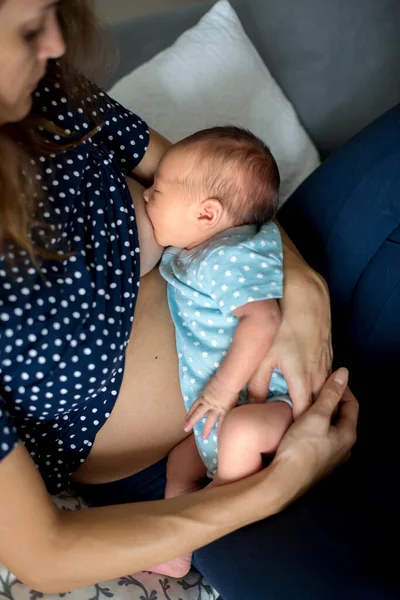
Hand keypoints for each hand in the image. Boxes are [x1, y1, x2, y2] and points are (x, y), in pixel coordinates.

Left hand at [184, 377, 238, 439]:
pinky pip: (222, 421)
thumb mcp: (212, 383)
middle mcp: (208, 403)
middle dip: (191, 421)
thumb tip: (212, 389)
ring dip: (206, 429)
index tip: (185, 418)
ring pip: (209, 420)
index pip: (195, 405)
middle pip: (197, 414)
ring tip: (203, 437)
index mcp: (204, 395)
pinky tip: (219, 435)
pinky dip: (221, 428)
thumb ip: (211, 388)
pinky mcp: (225, 409)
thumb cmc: (220, 377)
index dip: (190, 412)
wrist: (227, 380)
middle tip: (186, 429)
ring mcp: (216, 407)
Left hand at [247, 266, 331, 417]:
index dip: (296, 429)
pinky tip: (309, 386)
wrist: (308, 298)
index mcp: (302, 382)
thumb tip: (249, 406)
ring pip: (322, 393)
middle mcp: (319, 377)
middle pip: (317, 408)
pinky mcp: (328, 355)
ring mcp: (327, 365)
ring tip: (301, 413)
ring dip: (314, 404)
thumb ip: (256, 384)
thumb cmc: (283, 326)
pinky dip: (319, 387)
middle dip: (306, 420)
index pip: (304, 417)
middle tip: (292, 429)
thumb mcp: (263, 356)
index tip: (285, 437)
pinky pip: (325, 378)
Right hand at [269, 368, 357, 507]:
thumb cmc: (301, 447)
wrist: (282, 480)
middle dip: (330, 401)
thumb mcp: (316, 415)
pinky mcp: (315, 463)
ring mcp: (329, 458)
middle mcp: (343, 448)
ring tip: (304, 403)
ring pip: (328, 428)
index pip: (352, 404)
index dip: (342, 388)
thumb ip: (330, 394)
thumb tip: (344, 373)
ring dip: (320, 414)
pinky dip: (312, 427)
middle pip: (341, 417)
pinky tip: (298, 424)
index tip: (327, 377)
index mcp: (347, 435)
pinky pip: (318, 439)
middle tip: (314, 389)